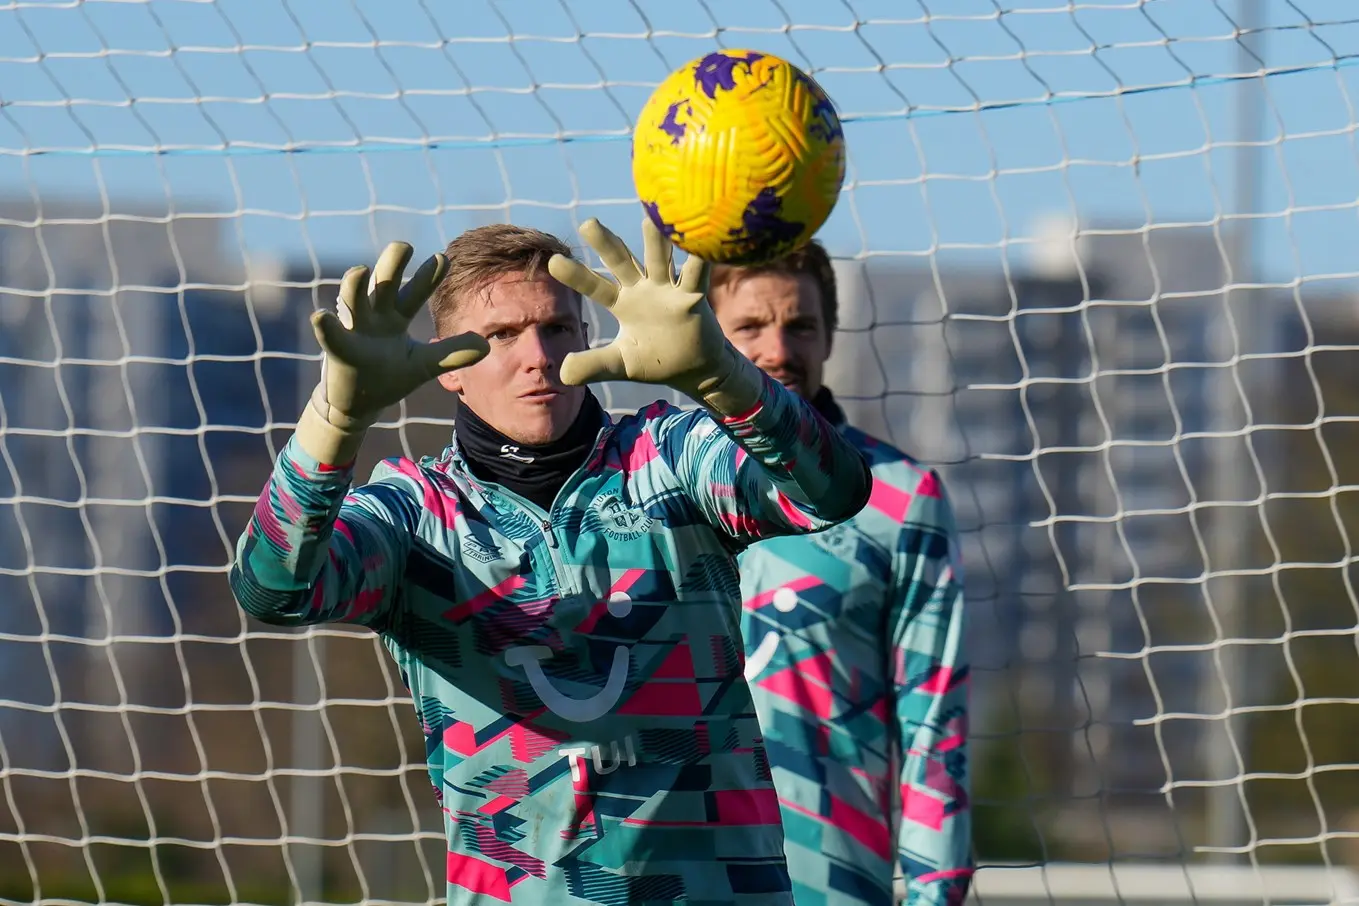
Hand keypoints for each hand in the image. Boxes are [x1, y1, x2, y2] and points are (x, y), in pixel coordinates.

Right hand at [296, 242, 488, 463]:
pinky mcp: (339, 351)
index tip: (444, 258)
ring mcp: (354, 331)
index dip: (427, 277)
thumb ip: (452, 354)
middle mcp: (374, 317)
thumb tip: (486, 345)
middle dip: (392, 266)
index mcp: (395, 318)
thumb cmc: (389, 376)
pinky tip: (322, 316)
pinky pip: (331, 337)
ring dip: (355, 286)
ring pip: (353, 302)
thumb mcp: (424, 365)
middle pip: (383, 286)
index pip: (413, 293)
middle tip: (403, 245)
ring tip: (361, 270)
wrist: (359, 404)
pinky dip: (327, 327)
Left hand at [547, 218, 762, 414]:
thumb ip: (594, 365)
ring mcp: (668, 290)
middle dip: (606, 244)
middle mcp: (642, 289)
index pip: (596, 287)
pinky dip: (700, 260)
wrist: (694, 369)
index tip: (553, 262)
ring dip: (656, 242)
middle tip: (588, 224)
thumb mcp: (621, 364)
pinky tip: (700, 242)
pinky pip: (695, 275)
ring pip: (660, 261)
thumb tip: (563, 374)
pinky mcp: (693, 296)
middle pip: (622, 262)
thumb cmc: (655, 361)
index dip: (577, 276)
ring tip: (650, 220)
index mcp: (622, 303)